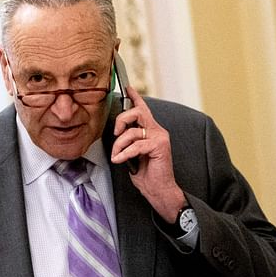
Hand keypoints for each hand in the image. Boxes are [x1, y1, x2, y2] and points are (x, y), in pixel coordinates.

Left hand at [111, 86, 185, 221]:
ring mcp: (159, 137)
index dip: (135, 97)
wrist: (158, 189)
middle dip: (121, 120)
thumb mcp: (132, 153)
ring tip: (117, 156)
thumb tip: (117, 133)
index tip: (127, 87)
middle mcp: (157, 130)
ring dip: (119, 145)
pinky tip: (120, 160)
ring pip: (132, 131)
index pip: (143, 109)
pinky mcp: (159, 146)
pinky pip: (136, 145)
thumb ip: (128, 140)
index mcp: (151, 130)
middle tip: (115, 133)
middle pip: (137, 112)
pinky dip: (124, 154)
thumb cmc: (146, 173)